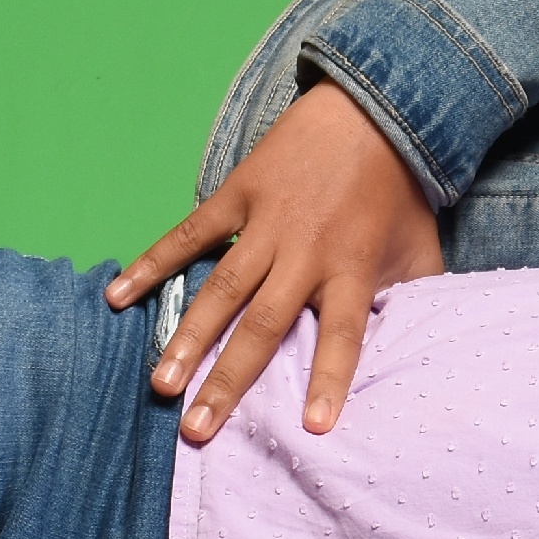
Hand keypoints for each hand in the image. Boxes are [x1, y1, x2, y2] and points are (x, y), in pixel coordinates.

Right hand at [108, 80, 445, 440]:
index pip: (342, 334)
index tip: (313, 426)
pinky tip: (118, 296)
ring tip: (163, 383)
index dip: (328, 378)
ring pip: (221, 288)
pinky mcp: (238, 193)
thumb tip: (415, 355)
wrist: (374, 109)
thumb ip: (414, 304)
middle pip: (263, 325)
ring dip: (189, 337)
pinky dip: (152, 263)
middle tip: (197, 428)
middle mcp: (305, 251)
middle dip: (228, 379)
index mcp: (351, 269)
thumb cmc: (398, 193)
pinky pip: (189, 234)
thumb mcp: (420, 251)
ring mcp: (266, 221)